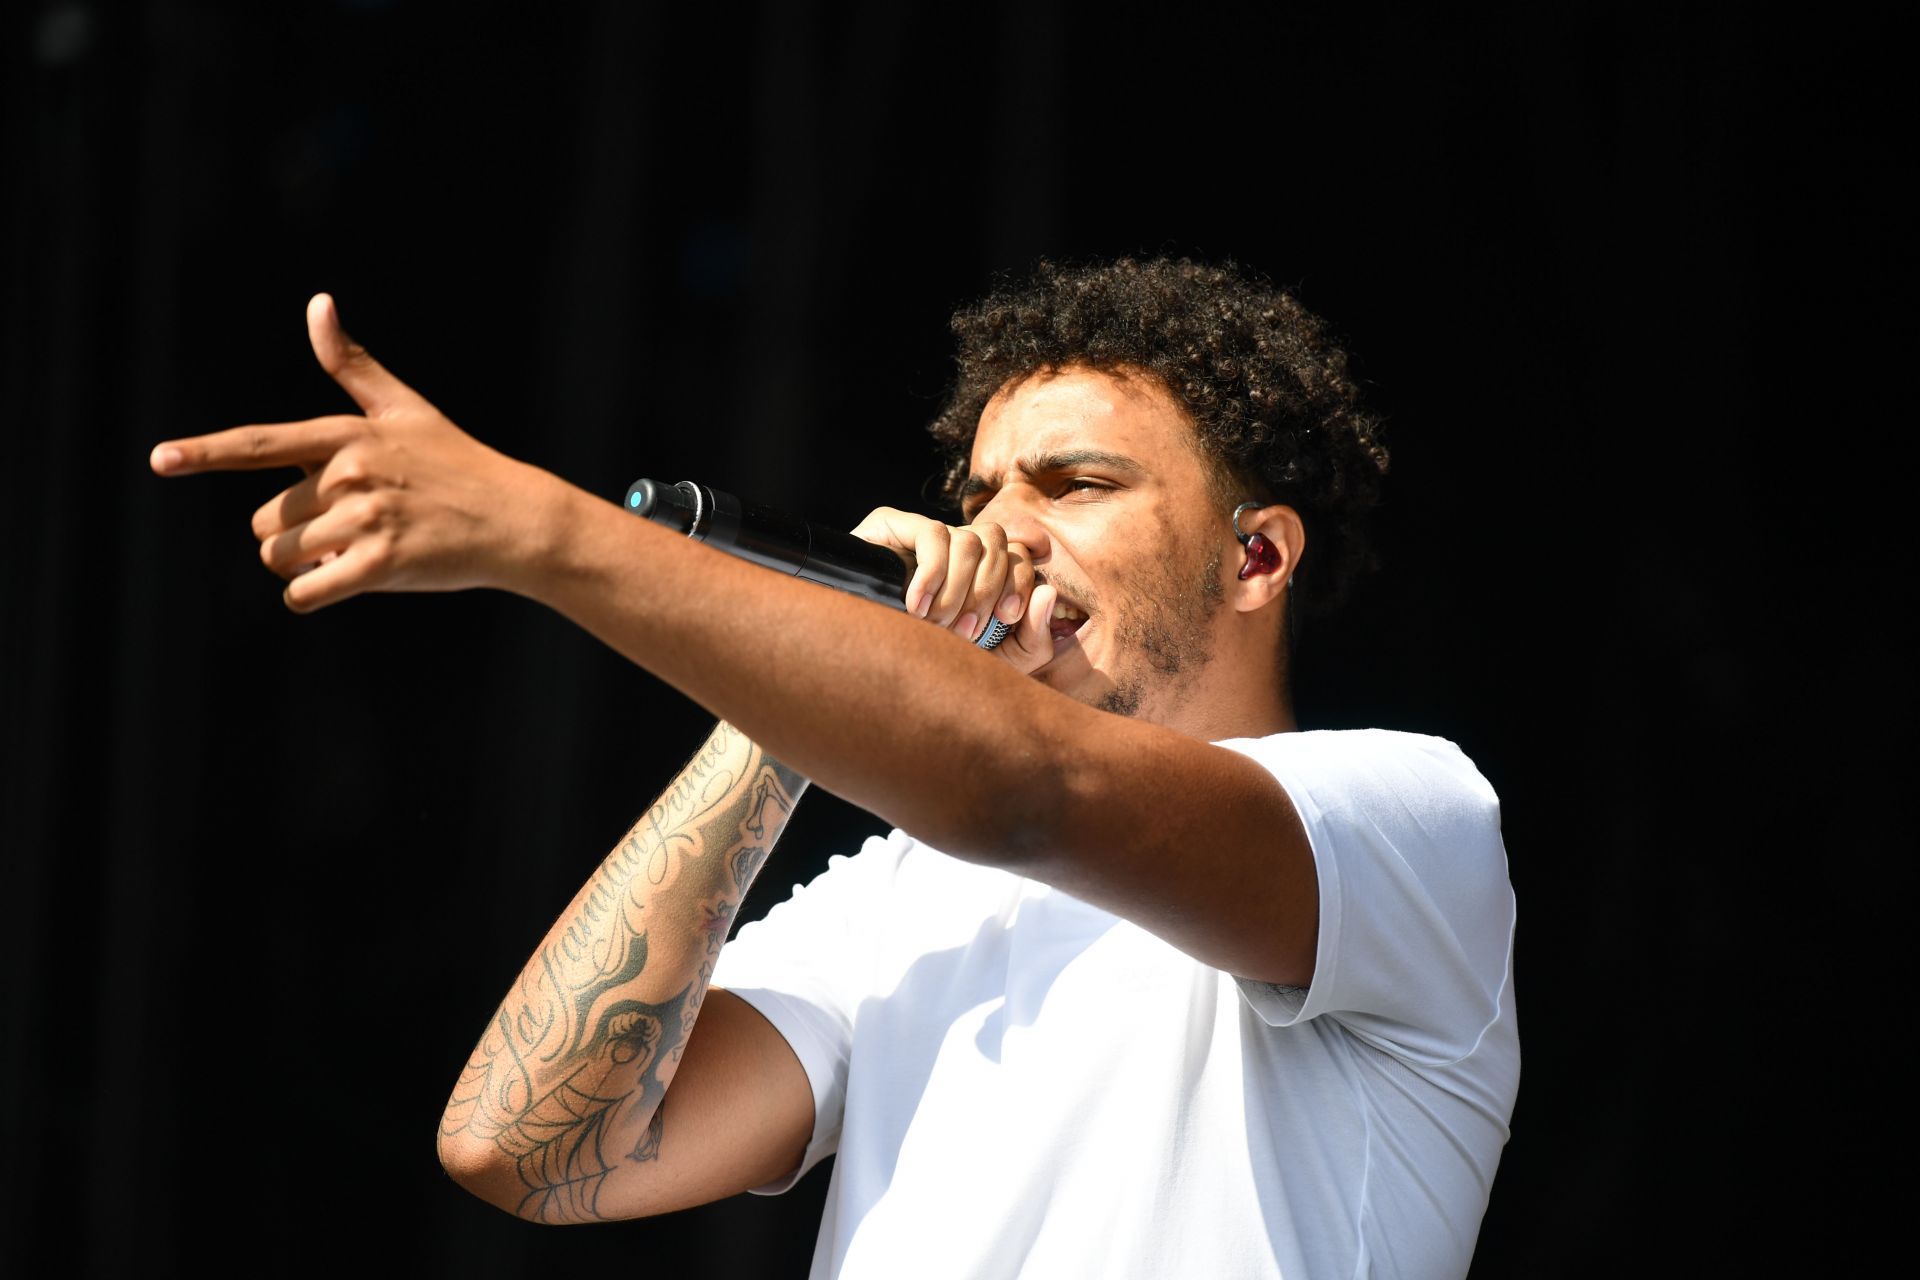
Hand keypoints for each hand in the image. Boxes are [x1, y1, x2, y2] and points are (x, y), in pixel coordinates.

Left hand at [149, 294, 561, 612]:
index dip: (207, 452)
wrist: (515, 519)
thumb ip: (352, 366)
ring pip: (282, 558)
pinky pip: (306, 592)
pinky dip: (314, 594)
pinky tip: (351, 579)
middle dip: (295, 534)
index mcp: (347, 437)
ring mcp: (366, 521)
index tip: (162, 459)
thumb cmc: (458, 464)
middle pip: (266, 522)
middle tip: (349, 527)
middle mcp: (350, 475)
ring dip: (308, 565)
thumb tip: (318, 302)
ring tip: (359, 549)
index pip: (262, 444)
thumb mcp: (406, 409)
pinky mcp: (381, 565)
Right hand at [848, 508, 1061, 674]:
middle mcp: (956, 548)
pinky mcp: (892, 525)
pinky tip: (915, 606)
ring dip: (958, 590)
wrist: (867, 668)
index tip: (1006, 617)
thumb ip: (1033, 639)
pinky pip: (932, 534)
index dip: (1019, 582)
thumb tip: (1047, 592)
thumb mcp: (995, 665)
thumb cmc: (933, 667)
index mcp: (980, 570)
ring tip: (936, 624)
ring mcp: (924, 534)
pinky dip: (932, 574)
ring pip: (968, 540)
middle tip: (968, 632)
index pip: (1018, 554)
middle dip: (988, 591)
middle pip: (998, 542)